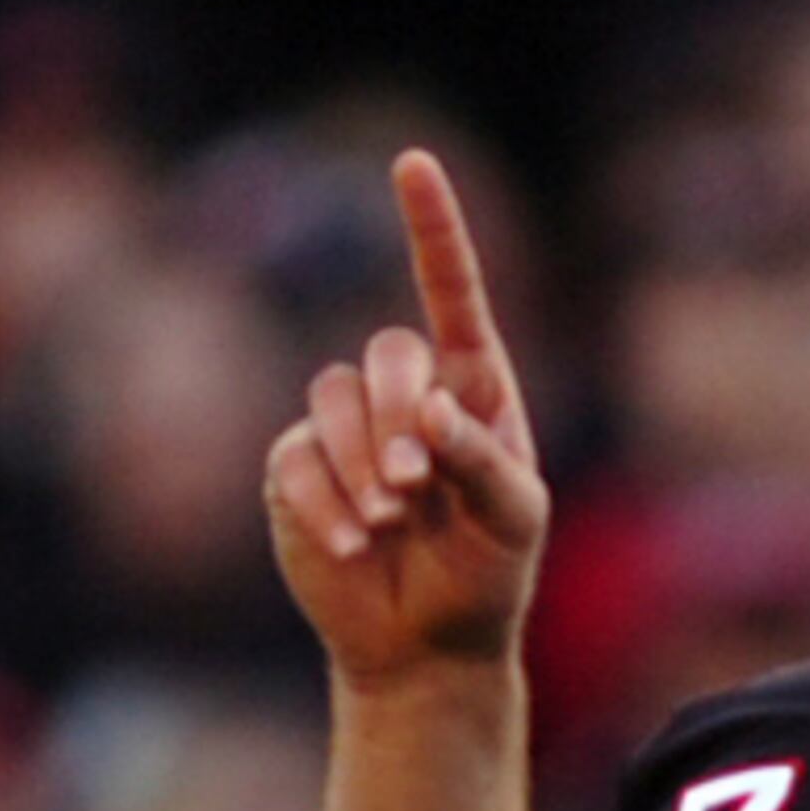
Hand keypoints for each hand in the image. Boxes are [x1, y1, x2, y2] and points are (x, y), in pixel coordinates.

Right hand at [264, 148, 550, 690]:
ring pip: (332, 397)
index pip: (453, 295)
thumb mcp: (514, 523)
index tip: (412, 164)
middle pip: (387, 351)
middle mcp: (406, 397)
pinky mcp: (296, 470)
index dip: (433, 230)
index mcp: (474, 390)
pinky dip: (324, 502)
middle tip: (415, 484)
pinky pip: (295, 457)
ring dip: (361, 459)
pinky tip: (353, 545)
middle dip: (399, 413)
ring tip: (392, 519)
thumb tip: (430, 409)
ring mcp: (344, 430)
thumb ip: (482, 460)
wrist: (428, 646)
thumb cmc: (488, 576)